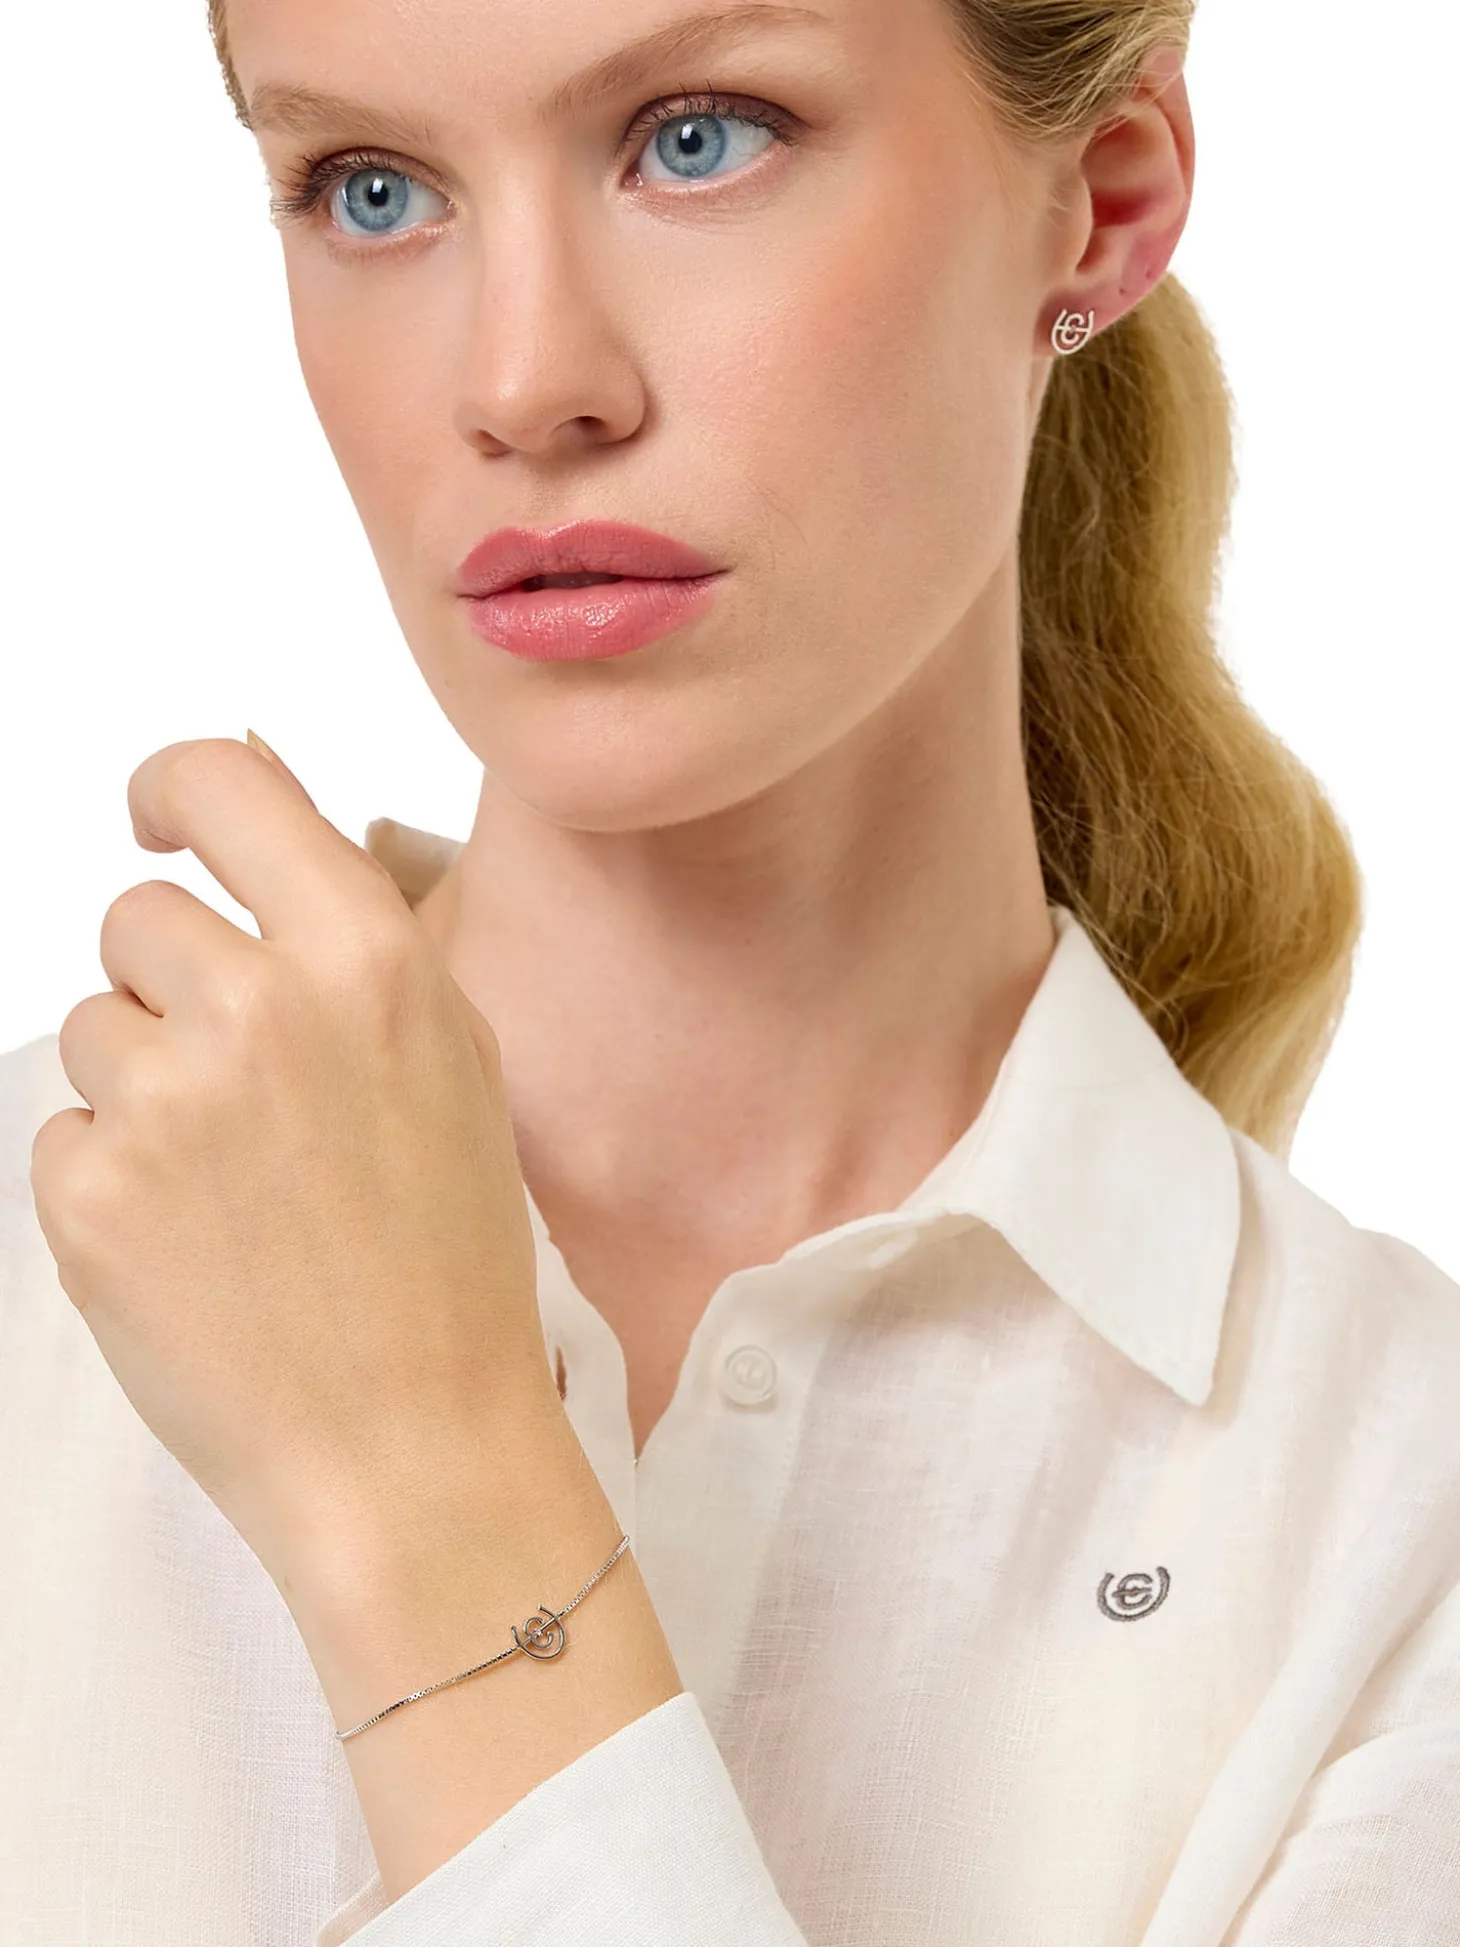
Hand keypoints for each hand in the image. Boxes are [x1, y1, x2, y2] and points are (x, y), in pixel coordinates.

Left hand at [29, 735, 556, 1595]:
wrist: (413, 1446)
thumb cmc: (450, 1261)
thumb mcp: (451, 1058)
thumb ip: (347, 921)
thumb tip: (255, 779)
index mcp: (366, 960)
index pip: (219, 780)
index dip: (173, 788)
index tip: (157, 817)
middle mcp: (259, 1009)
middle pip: (136, 918)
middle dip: (174, 986)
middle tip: (244, 1091)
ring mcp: (164, 1102)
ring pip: (93, 1027)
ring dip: (143, 1085)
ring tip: (233, 1185)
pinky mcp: (86, 1197)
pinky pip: (64, 1131)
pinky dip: (112, 1178)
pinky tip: (196, 1242)